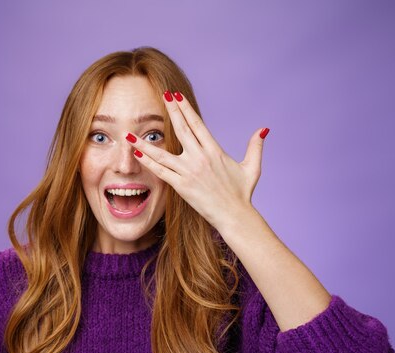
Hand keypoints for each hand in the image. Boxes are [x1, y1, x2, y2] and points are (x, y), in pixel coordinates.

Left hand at [126, 90, 269, 230]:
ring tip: (131, 133)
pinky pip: (161, 172)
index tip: (176, 96)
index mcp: (214, 151)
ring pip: (163, 153)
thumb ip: (255, 147)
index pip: (197, 124)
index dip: (185, 109)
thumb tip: (263, 129)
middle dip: (171, 112)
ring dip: (145, 142)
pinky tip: (137, 153)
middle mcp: (200, 158)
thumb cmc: (242, 193)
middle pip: (181, 130)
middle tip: (162, 97)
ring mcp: (190, 172)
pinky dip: (148, 162)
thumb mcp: (252, 167)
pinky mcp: (182, 186)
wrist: (235, 215)